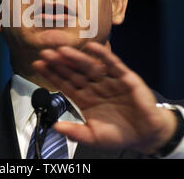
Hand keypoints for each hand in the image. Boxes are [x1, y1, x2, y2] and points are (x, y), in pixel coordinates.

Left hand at [32, 41, 176, 154]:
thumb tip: (55, 127)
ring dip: (76, 58)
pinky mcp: (125, 77)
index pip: (65, 84)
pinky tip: (92, 47)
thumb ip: (74, 132)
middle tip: (45, 53)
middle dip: (59, 63)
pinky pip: (113, 64)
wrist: (146, 135)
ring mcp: (109, 81)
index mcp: (85, 99)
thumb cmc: (119, 135)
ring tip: (62, 50)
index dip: (52, 75)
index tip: (38, 65)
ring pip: (89, 66)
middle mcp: (94, 87)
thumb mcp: (93, 137)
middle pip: (73, 72)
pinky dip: (103, 55)